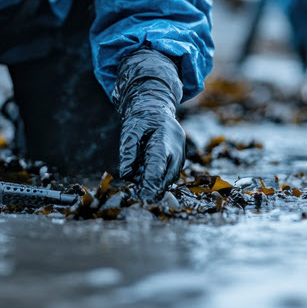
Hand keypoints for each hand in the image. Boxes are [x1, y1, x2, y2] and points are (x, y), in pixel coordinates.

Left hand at [113, 49, 185, 200]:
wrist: (158, 108)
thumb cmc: (142, 118)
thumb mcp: (130, 129)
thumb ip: (128, 150)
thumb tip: (126, 174)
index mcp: (164, 139)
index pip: (158, 165)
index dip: (151, 182)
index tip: (143, 197)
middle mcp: (176, 149)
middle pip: (167, 177)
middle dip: (154, 189)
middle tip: (139, 199)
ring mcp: (180, 156)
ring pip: (169, 178)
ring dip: (155, 183)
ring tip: (139, 180)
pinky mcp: (178, 161)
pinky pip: (169, 175)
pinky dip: (158, 179)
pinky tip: (146, 176)